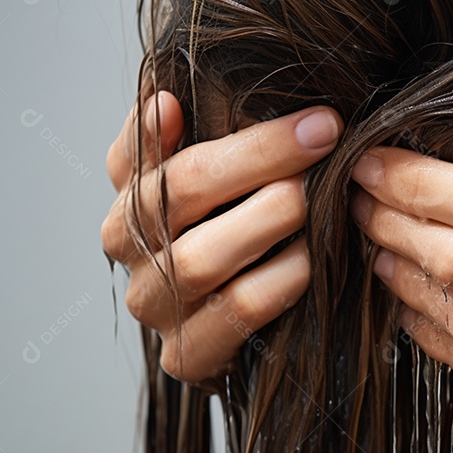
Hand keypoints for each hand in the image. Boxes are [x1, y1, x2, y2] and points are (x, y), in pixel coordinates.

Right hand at [100, 92, 340, 381]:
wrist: (250, 333)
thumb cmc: (241, 235)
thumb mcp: (220, 179)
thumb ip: (201, 137)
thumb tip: (164, 96)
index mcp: (129, 195)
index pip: (143, 150)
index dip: (203, 123)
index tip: (292, 110)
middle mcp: (128, 250)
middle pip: (177, 192)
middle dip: (260, 157)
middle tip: (324, 136)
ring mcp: (154, 306)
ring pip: (201, 257)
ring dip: (270, 219)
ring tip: (318, 195)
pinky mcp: (186, 356)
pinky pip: (238, 310)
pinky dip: (283, 278)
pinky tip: (316, 256)